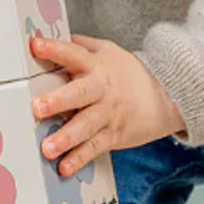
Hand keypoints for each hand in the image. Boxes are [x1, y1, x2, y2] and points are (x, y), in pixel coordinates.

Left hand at [30, 35, 185, 176]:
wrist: (168, 96)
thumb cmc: (129, 74)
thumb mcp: (108, 52)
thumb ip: (82, 46)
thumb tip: (52, 35)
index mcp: (97, 66)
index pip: (73, 53)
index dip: (54, 49)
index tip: (35, 46)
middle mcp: (102, 90)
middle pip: (80, 93)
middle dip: (58, 101)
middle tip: (38, 108)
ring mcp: (108, 114)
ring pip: (86, 126)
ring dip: (66, 138)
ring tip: (47, 148)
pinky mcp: (113, 135)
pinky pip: (94, 148)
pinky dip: (79, 159)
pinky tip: (64, 168)